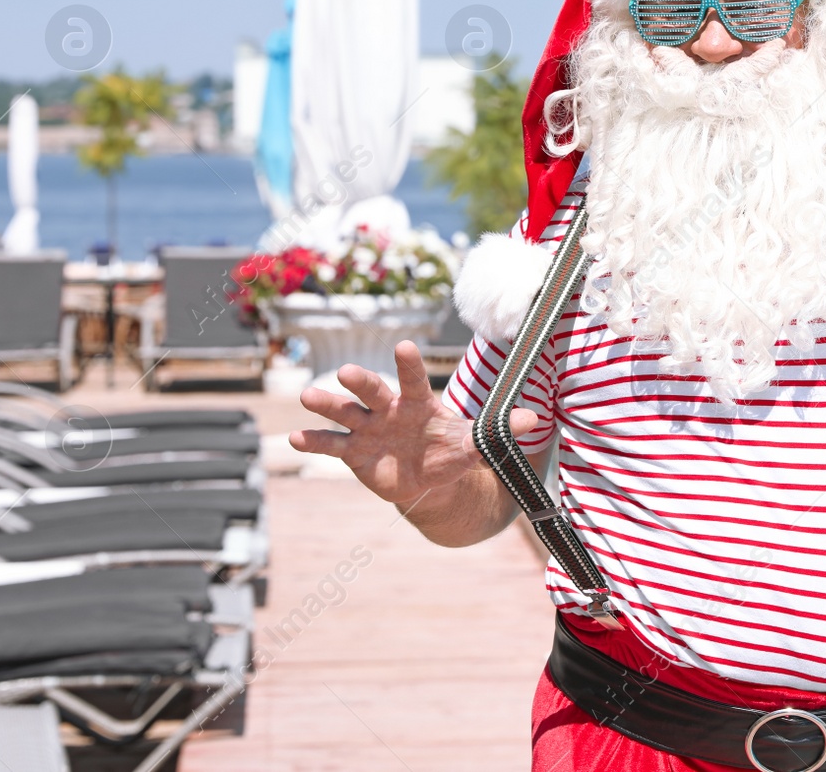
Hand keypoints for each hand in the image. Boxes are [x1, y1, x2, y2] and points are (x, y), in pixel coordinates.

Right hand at [290, 340, 537, 512]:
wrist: (427, 478)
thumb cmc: (449, 450)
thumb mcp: (473, 444)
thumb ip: (495, 433)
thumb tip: (531, 420)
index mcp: (418, 402)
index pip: (413, 379)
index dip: (408, 365)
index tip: (404, 346)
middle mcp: (388, 410)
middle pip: (372, 391)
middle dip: (360, 382)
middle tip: (346, 372)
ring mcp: (367, 430)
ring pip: (344, 414)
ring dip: (326, 405)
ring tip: (308, 396)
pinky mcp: (353, 452)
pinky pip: (331, 446)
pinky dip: (314, 442)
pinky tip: (295, 438)